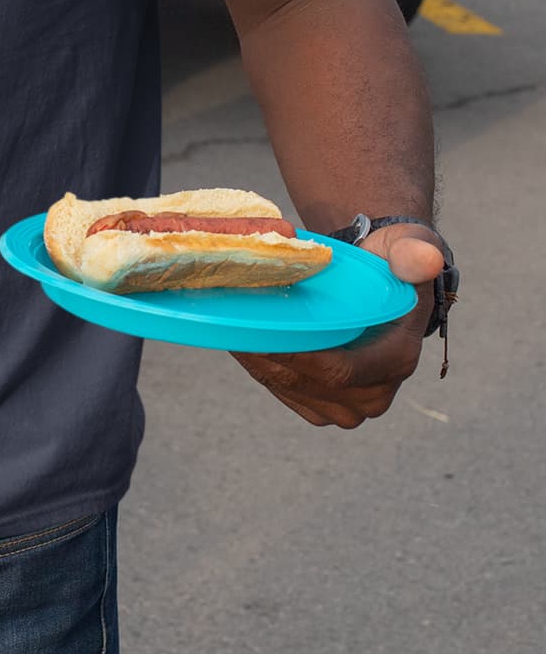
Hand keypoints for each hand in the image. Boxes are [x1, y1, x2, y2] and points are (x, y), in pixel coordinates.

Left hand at [234, 223, 445, 427]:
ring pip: (290, 389)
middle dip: (265, 356)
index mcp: (398, 359)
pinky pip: (285, 392)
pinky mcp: (325, 405)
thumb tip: (424, 260)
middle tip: (231, 323)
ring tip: (229, 327)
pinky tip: (240, 339)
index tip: (256, 332)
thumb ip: (414, 253)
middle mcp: (376, 392)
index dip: (295, 357)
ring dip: (256, 361)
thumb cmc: (393, 260)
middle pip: (308, 383)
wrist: (382, 281)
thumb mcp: (408, 247)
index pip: (340, 371)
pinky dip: (260, 368)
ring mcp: (350, 406)